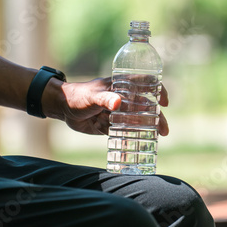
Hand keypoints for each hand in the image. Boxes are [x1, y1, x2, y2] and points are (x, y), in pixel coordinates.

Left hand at [43, 77, 168, 135]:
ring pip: (137, 120)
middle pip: (145, 107)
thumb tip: (118, 103)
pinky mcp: (111, 125)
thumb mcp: (92, 96)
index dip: (158, 90)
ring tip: (157, 138)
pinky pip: (125, 131)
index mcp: (121, 86)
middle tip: (164, 131)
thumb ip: (104, 99)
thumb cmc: (78, 96)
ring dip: (148, 128)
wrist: (62, 108)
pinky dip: (134, 137)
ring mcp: (118, 112)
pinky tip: (143, 143)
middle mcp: (123, 99)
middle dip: (157, 118)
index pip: (145, 83)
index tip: (164, 102)